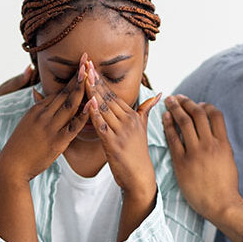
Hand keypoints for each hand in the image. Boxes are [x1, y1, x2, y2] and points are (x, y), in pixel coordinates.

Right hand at [0, 71, 88, 182]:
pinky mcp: (57, 141)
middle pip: (65, 92)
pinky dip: (84, 114)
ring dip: (82, 88)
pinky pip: (73, 125)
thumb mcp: (27, 123)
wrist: (12, 165)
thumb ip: (37, 110)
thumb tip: (39, 95)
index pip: (58, 91)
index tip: (80, 63)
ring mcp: (50, 127)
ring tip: (91, 72)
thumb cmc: (20, 146)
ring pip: (69, 104)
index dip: (71, 78)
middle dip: (77, 75)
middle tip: (88, 58)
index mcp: (38, 109)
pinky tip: (93, 104)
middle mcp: (44, 115)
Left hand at [84, 60, 160, 202]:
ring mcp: (121, 133)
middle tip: (84, 64)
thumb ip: (146, 110)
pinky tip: (88, 104)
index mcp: (132, 116)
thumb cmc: (138, 154)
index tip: (91, 66)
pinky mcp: (114, 144)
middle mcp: (128, 121)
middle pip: (108, 97)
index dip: (102, 80)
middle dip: (95, 80)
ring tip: (83, 78)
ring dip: (93, 93)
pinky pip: (103, 126)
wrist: (140, 177)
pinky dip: (95, 115)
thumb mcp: (143, 129)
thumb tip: (160, 93)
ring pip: (105, 109)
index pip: (114, 94)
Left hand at [162, 94, 242, 241]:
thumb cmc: (225, 186)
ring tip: (169, 102)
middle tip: (178, 97)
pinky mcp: (182, 162)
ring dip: (175, 109)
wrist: (220, 205)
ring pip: (184, 123)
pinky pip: (173, 139)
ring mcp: (195, 153)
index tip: (197, 104)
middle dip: (187, 102)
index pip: (215, 114)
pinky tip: (164, 118)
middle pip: (197, 114)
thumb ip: (220, 144)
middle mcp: (210, 144)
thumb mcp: (228, 160)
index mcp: (223, 143)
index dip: (205, 106)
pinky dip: (168, 126)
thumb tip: (212, 132)